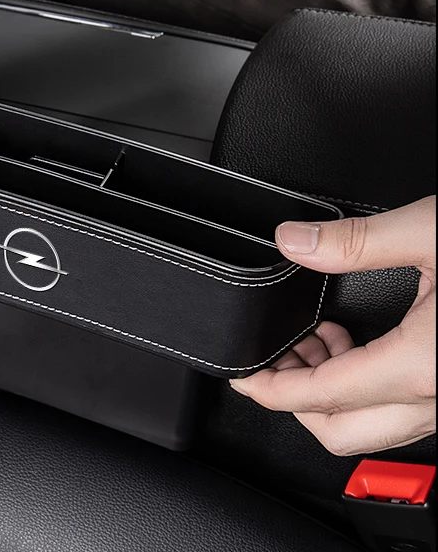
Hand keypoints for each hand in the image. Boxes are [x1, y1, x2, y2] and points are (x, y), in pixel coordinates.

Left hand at [231, 196, 435, 455]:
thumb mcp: (434, 233)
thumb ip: (359, 240)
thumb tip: (296, 239)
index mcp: (426, 364)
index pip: (322, 396)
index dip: (272, 389)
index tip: (244, 378)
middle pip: (343, 430)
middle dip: (296, 400)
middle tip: (274, 357)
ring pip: (376, 424)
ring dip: (332, 390)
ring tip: (313, 339)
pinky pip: (405, 407)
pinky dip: (367, 383)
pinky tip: (358, 341)